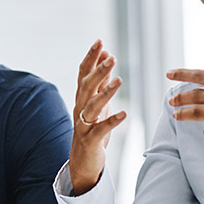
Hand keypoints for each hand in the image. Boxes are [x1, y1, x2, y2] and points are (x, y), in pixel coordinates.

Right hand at [69, 40, 127, 194]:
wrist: (82, 162)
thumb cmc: (92, 130)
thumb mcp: (97, 103)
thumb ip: (101, 82)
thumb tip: (106, 57)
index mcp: (81, 98)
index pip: (83, 73)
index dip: (91, 58)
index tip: (100, 41)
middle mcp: (79, 109)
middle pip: (86, 86)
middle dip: (98, 71)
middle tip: (111, 57)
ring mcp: (83, 125)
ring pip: (92, 106)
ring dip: (105, 92)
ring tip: (119, 80)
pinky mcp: (90, 140)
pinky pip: (100, 129)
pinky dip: (112, 121)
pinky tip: (124, 114)